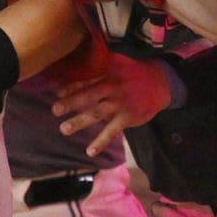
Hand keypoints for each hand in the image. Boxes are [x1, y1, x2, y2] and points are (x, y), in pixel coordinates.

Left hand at [51, 54, 173, 156]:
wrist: (161, 83)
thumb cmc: (133, 74)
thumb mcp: (117, 65)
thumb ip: (98, 70)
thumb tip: (74, 75)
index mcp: (108, 74)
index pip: (86, 80)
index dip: (71, 87)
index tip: (56, 93)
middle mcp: (112, 88)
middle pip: (88, 95)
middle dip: (71, 103)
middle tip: (54, 110)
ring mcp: (120, 104)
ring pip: (96, 113)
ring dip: (80, 121)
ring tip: (64, 129)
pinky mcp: (128, 117)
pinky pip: (112, 131)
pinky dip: (101, 142)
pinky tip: (90, 151)